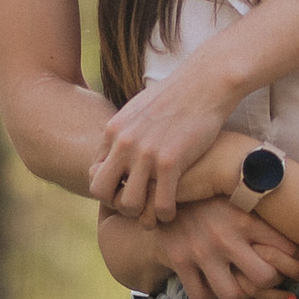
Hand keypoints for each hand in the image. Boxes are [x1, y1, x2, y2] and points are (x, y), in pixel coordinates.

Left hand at [90, 62, 233, 220]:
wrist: (205, 83)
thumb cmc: (177, 97)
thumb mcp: (139, 109)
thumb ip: (124, 129)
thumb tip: (115, 143)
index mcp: (114, 131)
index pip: (93, 171)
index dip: (108, 186)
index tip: (125, 190)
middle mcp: (124, 143)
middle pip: (100, 191)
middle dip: (114, 204)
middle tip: (134, 206)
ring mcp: (146, 154)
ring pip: (128, 203)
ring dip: (140, 214)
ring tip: (152, 213)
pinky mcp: (170, 162)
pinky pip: (160, 204)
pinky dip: (164, 214)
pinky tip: (171, 212)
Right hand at [146, 196, 298, 298]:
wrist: (162, 192)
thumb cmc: (209, 195)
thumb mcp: (237, 195)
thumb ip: (263, 210)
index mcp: (245, 216)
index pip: (286, 248)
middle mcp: (225, 235)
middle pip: (264, 277)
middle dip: (276, 286)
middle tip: (281, 285)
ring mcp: (201, 251)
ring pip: (233, 294)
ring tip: (254, 295)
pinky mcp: (180, 261)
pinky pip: (201, 295)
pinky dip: (211, 296)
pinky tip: (219, 287)